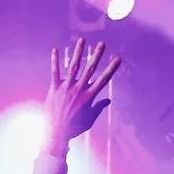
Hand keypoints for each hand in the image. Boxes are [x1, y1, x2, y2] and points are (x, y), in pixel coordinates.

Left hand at [43, 38, 120, 154]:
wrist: (57, 133)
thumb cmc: (75, 128)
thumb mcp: (90, 119)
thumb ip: (98, 108)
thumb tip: (108, 100)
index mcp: (89, 96)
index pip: (103, 79)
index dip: (111, 68)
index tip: (118, 58)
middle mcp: (79, 89)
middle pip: (90, 69)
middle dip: (97, 55)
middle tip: (102, 44)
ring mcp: (66, 88)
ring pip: (73, 66)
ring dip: (78, 52)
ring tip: (82, 40)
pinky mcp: (54, 89)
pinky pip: (54, 72)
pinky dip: (55, 61)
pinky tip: (55, 50)